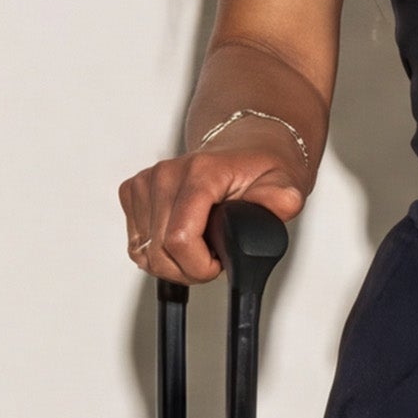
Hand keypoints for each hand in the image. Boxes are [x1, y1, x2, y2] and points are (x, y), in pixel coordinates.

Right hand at [119, 137, 307, 281]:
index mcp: (200, 172)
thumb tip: (283, 203)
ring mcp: (146, 182)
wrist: (244, 148)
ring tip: (200, 249)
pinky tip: (182, 241)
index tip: (219, 262)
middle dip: (189, 269)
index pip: (180, 239)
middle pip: (160, 252)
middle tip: (214, 257)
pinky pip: (137, 245)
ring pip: (144, 253)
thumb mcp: (284, 183)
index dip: (200, 266)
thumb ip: (283, 198)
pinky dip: (158, 254)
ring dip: (173, 264)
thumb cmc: (259, 168)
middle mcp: (167, 174)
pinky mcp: (133, 191)